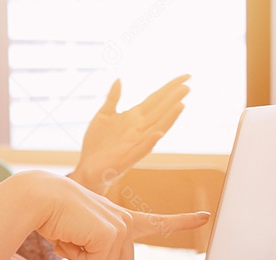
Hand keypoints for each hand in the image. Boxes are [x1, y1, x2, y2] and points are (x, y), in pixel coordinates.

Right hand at [29, 172, 209, 259]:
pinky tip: (70, 236)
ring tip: (71, 236)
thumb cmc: (54, 219)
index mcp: (121, 220)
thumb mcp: (77, 245)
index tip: (206, 216)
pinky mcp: (113, 233)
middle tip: (75, 250)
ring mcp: (123, 227)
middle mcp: (127, 222)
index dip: (182, 221)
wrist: (40, 199)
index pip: (157, 222)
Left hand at [71, 75, 190, 192]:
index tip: (186, 76)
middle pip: (160, 110)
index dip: (170, 88)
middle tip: (188, 86)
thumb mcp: (103, 115)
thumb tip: (119, 79)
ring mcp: (136, 143)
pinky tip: (158, 133)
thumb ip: (113, 98)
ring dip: (169, 118)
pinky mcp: (128, 157)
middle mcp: (139, 128)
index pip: (156, 99)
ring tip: (181, 105)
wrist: (88, 166)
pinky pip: (142, 149)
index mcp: (135, 117)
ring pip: (156, 128)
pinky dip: (150, 141)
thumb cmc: (97, 142)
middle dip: (173, 99)